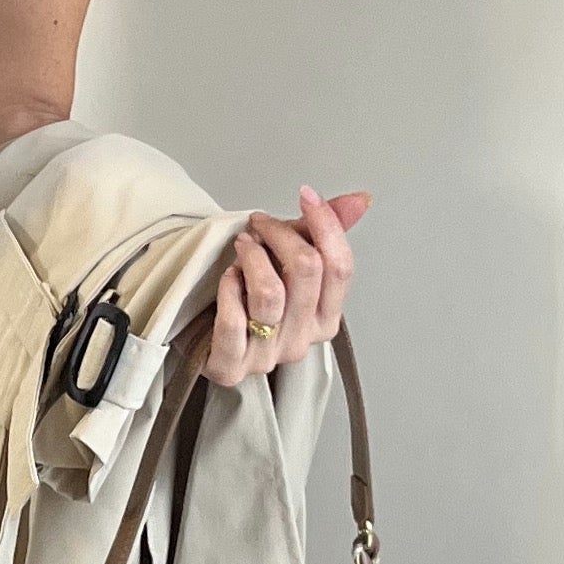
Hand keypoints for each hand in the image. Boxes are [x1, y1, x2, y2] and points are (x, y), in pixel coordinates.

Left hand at [206, 188, 366, 383]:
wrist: (203, 334)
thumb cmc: (249, 298)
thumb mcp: (289, 260)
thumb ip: (325, 231)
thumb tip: (361, 199)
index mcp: (325, 319)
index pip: (341, 268)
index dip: (326, 224)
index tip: (306, 196)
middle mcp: (301, 341)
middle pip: (307, 272)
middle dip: (281, 234)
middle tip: (259, 223)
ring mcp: (267, 356)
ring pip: (269, 295)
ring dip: (253, 257)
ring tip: (241, 246)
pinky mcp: (231, 366)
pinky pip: (233, 322)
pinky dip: (229, 289)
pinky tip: (227, 277)